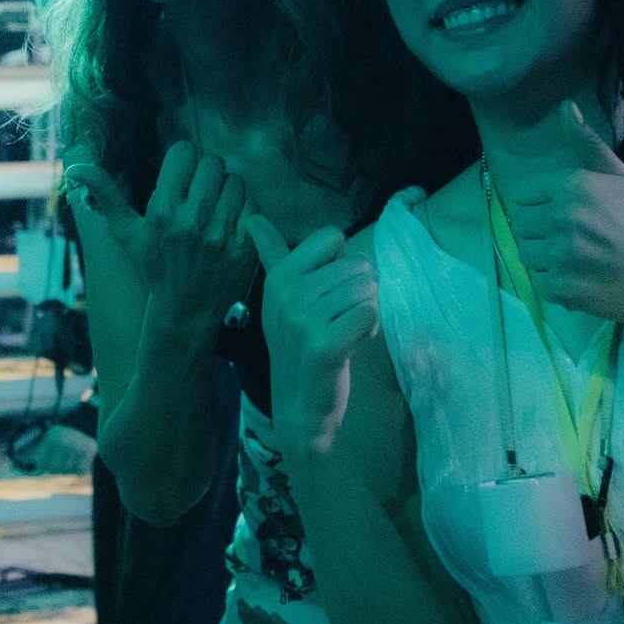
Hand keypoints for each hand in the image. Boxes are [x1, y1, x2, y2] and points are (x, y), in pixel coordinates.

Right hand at [63, 141, 256, 328]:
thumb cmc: (155, 266)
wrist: (185, 308)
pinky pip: (253, 206)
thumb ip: (106, 195)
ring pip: (235, 181)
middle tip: (201, 191)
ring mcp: (221, 233)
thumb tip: (77, 166)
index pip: (185, 152)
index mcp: (163, 211)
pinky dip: (245, 210)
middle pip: (213, 163)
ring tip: (217, 206)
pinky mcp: (245, 245)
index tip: (182, 173)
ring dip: (228, 190)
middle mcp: (192, 220)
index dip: (184, 159)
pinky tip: (231, 223)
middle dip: (207, 173)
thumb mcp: (127, 233)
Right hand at [247, 216, 379, 453]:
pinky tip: (350, 346)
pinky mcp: (326, 344)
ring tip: (342, 332)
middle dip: (359, 293)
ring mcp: (304, 319)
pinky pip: (371, 314)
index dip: (342, 264)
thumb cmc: (298, 345)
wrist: (299, 406)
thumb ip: (273, 254)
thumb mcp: (281, 297)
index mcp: (279, 277)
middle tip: (336, 320)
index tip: (326, 292)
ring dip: (365, 313)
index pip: (332, 237)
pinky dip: (369, 331)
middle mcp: (288, 294)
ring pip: (368, 289)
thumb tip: (252, 217)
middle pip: (358, 264)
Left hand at [506, 100, 623, 331]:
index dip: (542, 204)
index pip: (524, 193)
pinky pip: (537, 282)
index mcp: (570, 186)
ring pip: (525, 253)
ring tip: (573, 258)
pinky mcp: (558, 288)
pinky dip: (553, 282)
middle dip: (540, 230)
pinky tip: (577, 278)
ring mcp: (557, 255)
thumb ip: (587, 144)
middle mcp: (558, 218)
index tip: (564, 214)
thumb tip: (564, 106)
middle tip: (571, 238)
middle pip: (522, 224)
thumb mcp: (622, 176)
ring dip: (542, 256)